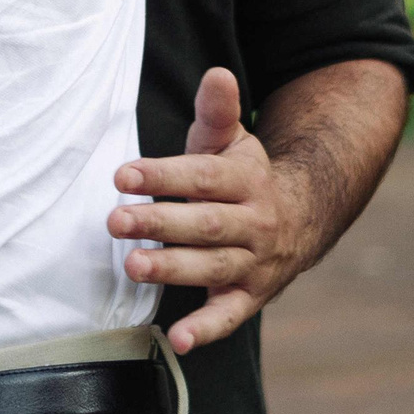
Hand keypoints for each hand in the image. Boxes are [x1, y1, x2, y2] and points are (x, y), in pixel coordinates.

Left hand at [109, 69, 317, 354]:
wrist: (299, 219)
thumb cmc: (242, 176)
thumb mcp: (231, 141)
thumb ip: (216, 112)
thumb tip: (216, 74)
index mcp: (247, 180)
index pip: (203, 178)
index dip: (163, 175)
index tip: (121, 175)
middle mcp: (254, 223)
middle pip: (205, 224)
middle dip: (159, 222)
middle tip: (115, 220)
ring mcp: (254, 263)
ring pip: (213, 268)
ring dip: (173, 269)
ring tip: (132, 266)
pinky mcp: (250, 297)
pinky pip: (229, 317)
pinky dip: (205, 330)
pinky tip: (177, 340)